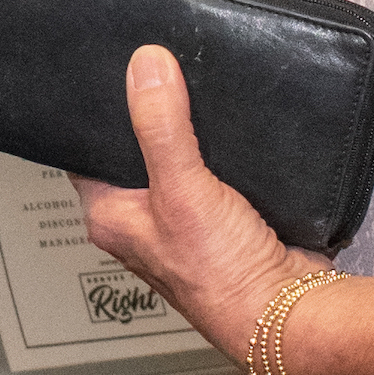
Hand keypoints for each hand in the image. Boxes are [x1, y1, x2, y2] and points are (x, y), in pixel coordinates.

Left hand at [72, 45, 298, 353]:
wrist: (286, 312)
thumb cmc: (221, 275)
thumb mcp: (183, 189)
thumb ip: (161, 127)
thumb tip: (144, 65)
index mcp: (111, 215)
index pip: (87, 149)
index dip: (97, 110)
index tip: (111, 65)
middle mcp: (143, 217)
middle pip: (137, 147)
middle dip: (151, 111)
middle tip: (162, 63)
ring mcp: (185, 216)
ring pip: (180, 154)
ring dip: (192, 127)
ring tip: (198, 81)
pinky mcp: (225, 214)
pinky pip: (218, 167)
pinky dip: (226, 146)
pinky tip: (234, 119)